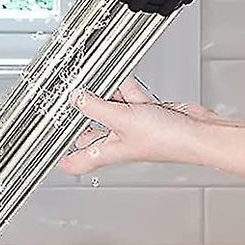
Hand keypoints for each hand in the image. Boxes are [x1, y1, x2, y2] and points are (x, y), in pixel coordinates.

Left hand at [59, 79, 244, 183]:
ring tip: (99, 86)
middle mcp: (117, 142)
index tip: (44, 147)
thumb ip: (94, 107)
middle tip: (70, 100)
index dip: (60, 156)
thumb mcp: (121, 118)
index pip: (75, 161)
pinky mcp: (146, 114)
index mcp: (106, 152)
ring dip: (106, 96)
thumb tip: (75, 98)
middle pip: (89, 129)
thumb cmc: (168, 140)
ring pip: (108, 109)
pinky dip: (125, 90)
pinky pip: (128, 98)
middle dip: (82, 113)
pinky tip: (123, 83)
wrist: (200, 132)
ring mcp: (131, 127)